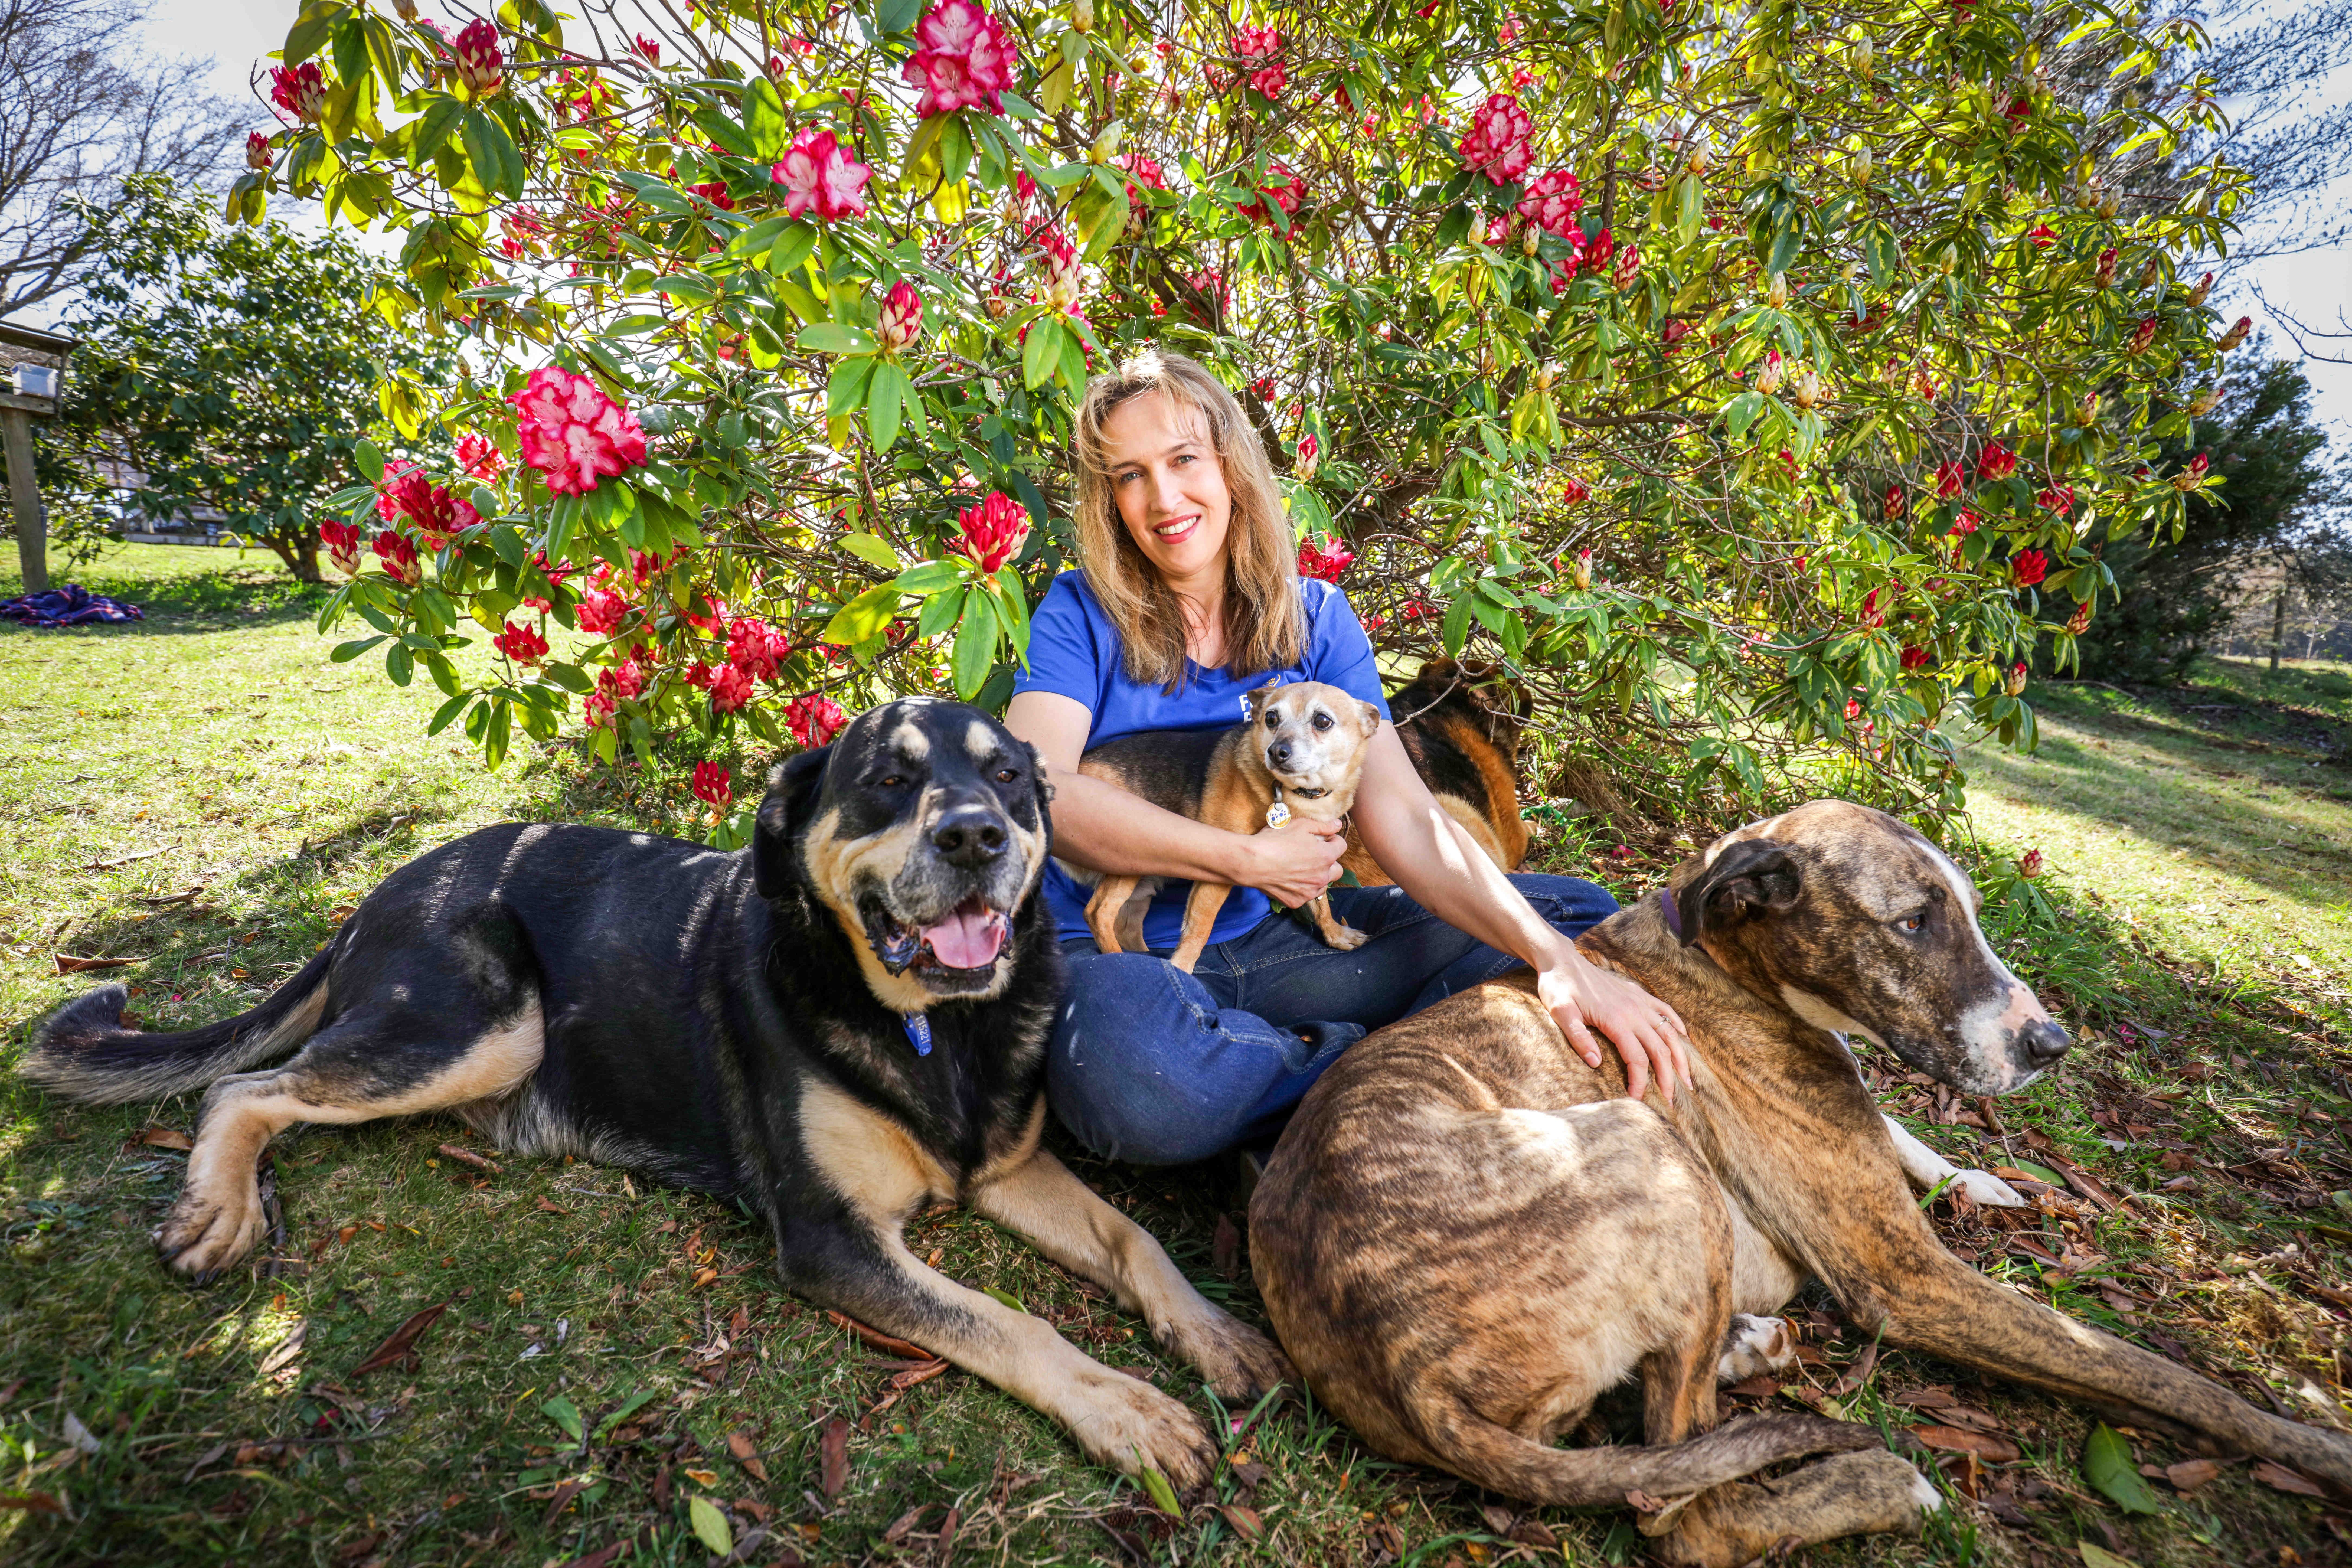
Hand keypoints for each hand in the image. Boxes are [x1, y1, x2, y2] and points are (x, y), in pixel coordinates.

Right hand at [1236, 818, 1346, 907]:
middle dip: (1329, 861)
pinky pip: (1305, 895)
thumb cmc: (1275, 841)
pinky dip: (1301, 888)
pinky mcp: (1296, 901)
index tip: (1323, 839)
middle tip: (1313, 854)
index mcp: (1326, 856)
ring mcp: (1309, 891)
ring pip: (1322, 884)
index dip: (1332, 840)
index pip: (1341, 846)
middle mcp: (1322, 876)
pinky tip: (1289, 878)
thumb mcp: (1300, 825)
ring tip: (1301, 868)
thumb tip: (1337, 825)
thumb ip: (1322, 826)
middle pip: (1337, 869)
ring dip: (1317, 876)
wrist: (1252, 862)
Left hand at [1537, 951, 1691, 1105]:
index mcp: (1616, 1020)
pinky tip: (1684, 1040)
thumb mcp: (1560, 1013)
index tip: (1638, 1100)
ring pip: (1669, 1032)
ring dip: (1681, 1057)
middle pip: (1660, 1050)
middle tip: (1671, 1102)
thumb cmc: (1558, 987)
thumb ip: (1578, 1038)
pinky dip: (1678, 1026)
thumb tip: (1596, 1063)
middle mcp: (1633, 1011)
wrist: (1562, 960)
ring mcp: (1639, 1001)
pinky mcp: (1638, 994)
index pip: (1637, 1058)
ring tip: (1687, 1080)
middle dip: (1668, 1078)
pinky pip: (1665, 1010)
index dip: (1640, 1082)